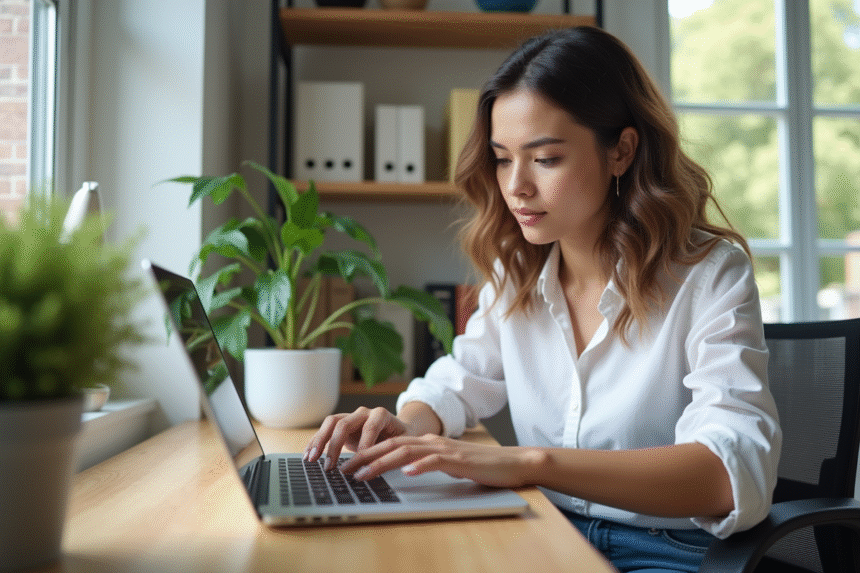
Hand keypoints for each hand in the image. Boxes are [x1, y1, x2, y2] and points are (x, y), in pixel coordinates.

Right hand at [304, 407, 411, 470]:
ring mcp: (351, 416)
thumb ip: (394, 453)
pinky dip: (316, 441)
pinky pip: (326, 429)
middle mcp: (364, 413)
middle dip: (334, 445)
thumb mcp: (404, 445)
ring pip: (331, 423)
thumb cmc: (402, 439)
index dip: (363, 445)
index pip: (370, 427)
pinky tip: (308, 455)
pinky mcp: (342, 424)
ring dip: (319, 441)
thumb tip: (382, 469)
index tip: (358, 465)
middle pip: (344, 423)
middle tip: (329, 465)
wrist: (398, 429)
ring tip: (311, 459)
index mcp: (381, 415)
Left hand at [339, 434, 543, 488]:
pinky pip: (435, 461)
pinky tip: (406, 473)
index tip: (348, 465)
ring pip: (407, 451)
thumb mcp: (447, 464)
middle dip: (365, 456)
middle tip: (343, 469)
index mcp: (428, 442)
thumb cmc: (480, 467)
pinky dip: (418, 466)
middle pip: (392, 445)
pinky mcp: (458, 459)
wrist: (512, 463)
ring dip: (382, 463)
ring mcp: (445, 449)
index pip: (391, 445)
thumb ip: (426, 463)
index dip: (367, 453)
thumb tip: (403, 469)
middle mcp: (433, 441)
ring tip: (363, 474)